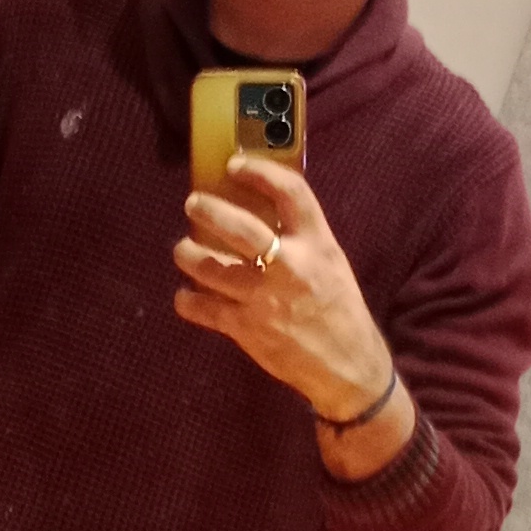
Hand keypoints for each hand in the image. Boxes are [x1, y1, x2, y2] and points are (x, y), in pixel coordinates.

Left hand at [174, 156, 407, 447]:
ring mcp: (266, 299)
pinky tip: (186, 296)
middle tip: (193, 204)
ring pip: (212, 268)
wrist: (348, 366)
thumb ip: (300, 238)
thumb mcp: (330, 263)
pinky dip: (189, 301)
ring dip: (188, 255)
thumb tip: (259, 211)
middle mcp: (291, 267)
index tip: (235, 165)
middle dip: (209, 211)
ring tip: (182, 250)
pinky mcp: (248, 329)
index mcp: (318, 244)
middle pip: (241, 228)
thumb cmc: (339, 309)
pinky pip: (205, 310)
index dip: (260, 172)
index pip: (291, 193)